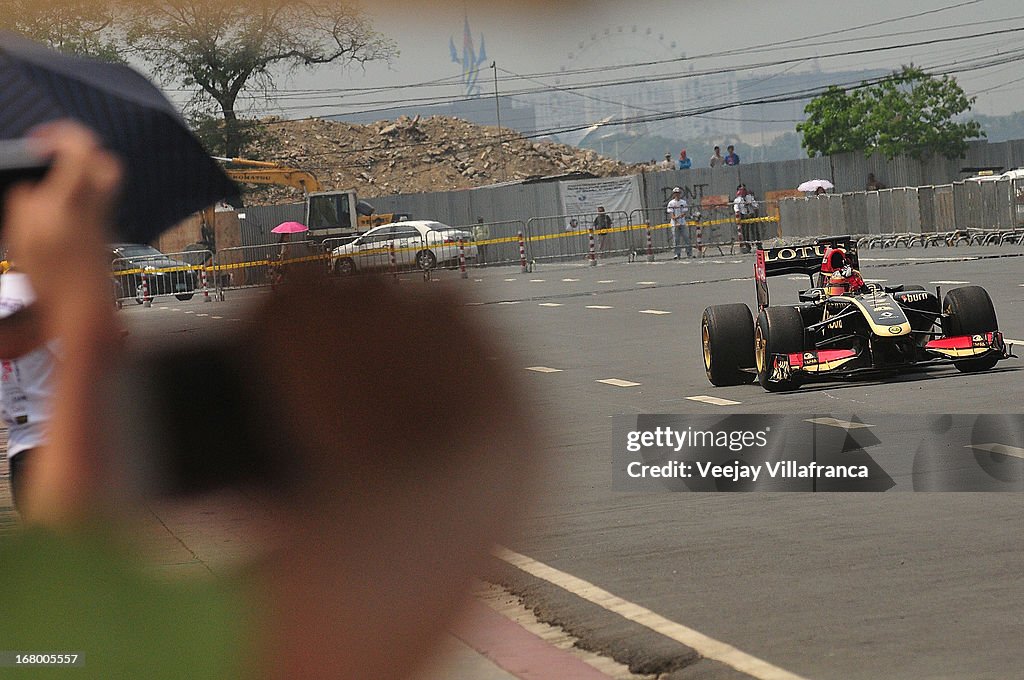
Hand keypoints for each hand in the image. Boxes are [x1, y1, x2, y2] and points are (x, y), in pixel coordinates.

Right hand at [3, 121, 121, 311]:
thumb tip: (30, 186)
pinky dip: (77, 195)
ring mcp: (103, 218)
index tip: (38, 143)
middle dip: (78, 151)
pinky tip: (56, 211)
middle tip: (51, 157)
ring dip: (78, 173)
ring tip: (49, 184)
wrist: (86, 310)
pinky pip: (96, 200)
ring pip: (102, 180)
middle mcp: (94, 204)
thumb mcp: (23, 235)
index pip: (81, 147)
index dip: (60, 134)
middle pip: (104, 161)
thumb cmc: (53, 278)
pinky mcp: (103, 233)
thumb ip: (25, 201)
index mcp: (72, 198)